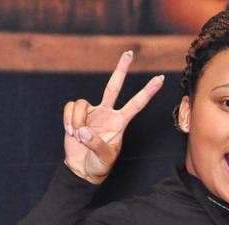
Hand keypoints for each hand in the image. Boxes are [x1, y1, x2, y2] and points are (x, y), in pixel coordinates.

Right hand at [63, 51, 164, 184]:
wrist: (82, 168)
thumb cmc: (99, 165)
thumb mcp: (104, 158)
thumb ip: (96, 144)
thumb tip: (83, 130)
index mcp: (120, 123)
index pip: (136, 104)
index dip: (148, 92)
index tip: (160, 79)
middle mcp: (107, 114)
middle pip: (114, 86)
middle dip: (121, 69)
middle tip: (130, 52)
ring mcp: (92, 112)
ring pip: (82, 103)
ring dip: (77, 120)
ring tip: (78, 136)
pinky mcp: (76, 114)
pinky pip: (70, 108)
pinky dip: (68, 120)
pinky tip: (70, 132)